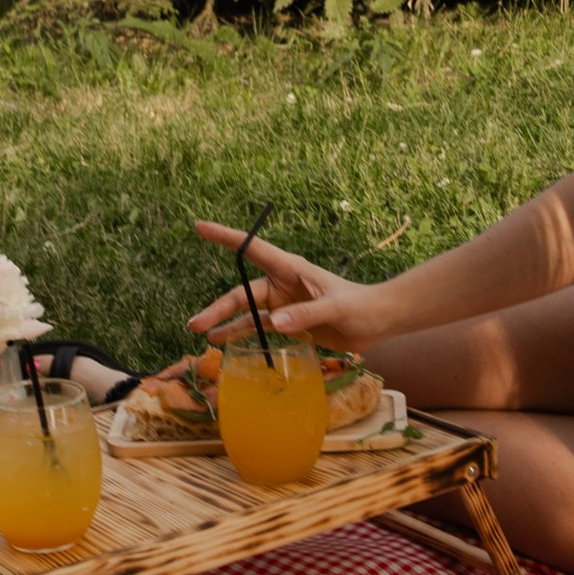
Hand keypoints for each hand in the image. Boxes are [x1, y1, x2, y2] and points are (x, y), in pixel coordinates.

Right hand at [187, 221, 392, 349]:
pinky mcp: (291, 324)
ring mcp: (284, 305)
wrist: (378, 321)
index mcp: (291, 270)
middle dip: (219, 308)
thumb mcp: (337, 308)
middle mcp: (282, 285)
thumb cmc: (361, 306)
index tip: (200, 227)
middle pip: (242, 293)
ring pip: (248, 314)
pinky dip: (243, 337)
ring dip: (227, 325)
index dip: (226, 238)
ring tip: (203, 336)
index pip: (252, 249)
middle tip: (195, 325)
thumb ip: (308, 314)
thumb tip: (274, 323)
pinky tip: (225, 346)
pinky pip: (261, 330)